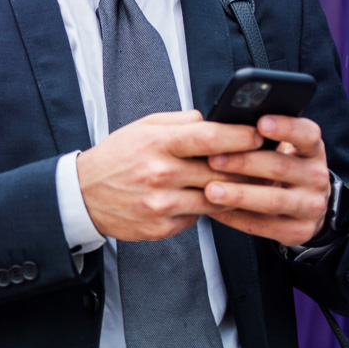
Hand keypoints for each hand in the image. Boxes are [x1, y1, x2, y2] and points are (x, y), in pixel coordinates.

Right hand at [76, 111, 262, 241]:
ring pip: (215, 199)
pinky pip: (198, 219)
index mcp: (158, 144)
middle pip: (220, 172)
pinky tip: (206, 200)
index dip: (241, 136)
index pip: (210, 138)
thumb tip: (214, 120)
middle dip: (247, 167)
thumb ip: (180, 122)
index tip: (259, 134)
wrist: (83, 195)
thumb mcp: (143, 127)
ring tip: (245, 184)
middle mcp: (161, 174)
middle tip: (264, 162)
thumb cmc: (116, 158)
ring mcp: (162, 204)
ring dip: (233, 192)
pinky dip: (205, 209)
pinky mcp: (161, 227)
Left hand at [205, 114, 331, 245]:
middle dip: (244, 162)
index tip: (260, 123)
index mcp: (313, 150)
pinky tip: (216, 211)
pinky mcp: (299, 231)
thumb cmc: (284, 168)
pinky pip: (264, 225)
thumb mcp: (284, 149)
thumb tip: (224, 128)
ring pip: (273, 200)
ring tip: (211, 190)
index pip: (307, 134)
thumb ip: (262, 139)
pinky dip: (236, 217)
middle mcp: (317, 177)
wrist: (307, 205)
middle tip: (214, 160)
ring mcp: (311, 206)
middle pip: (281, 166)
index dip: (285, 128)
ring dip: (239, 195)